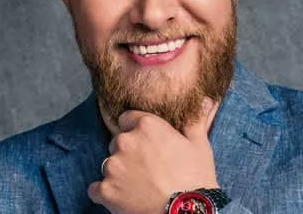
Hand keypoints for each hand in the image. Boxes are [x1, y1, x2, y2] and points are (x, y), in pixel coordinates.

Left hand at [88, 98, 218, 213]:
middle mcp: (126, 141)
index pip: (128, 118)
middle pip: (118, 142)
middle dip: (129, 153)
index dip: (137, 130)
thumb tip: (205, 101)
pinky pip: (96, 188)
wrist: (188, 213)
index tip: (147, 143)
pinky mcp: (106, 190)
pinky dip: (106, 193)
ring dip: (119, 173)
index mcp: (147, 125)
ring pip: (109, 165)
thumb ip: (195, 121)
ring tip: (138, 185)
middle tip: (147, 168)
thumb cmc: (196, 178)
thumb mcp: (200, 145)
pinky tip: (124, 198)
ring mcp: (113, 166)